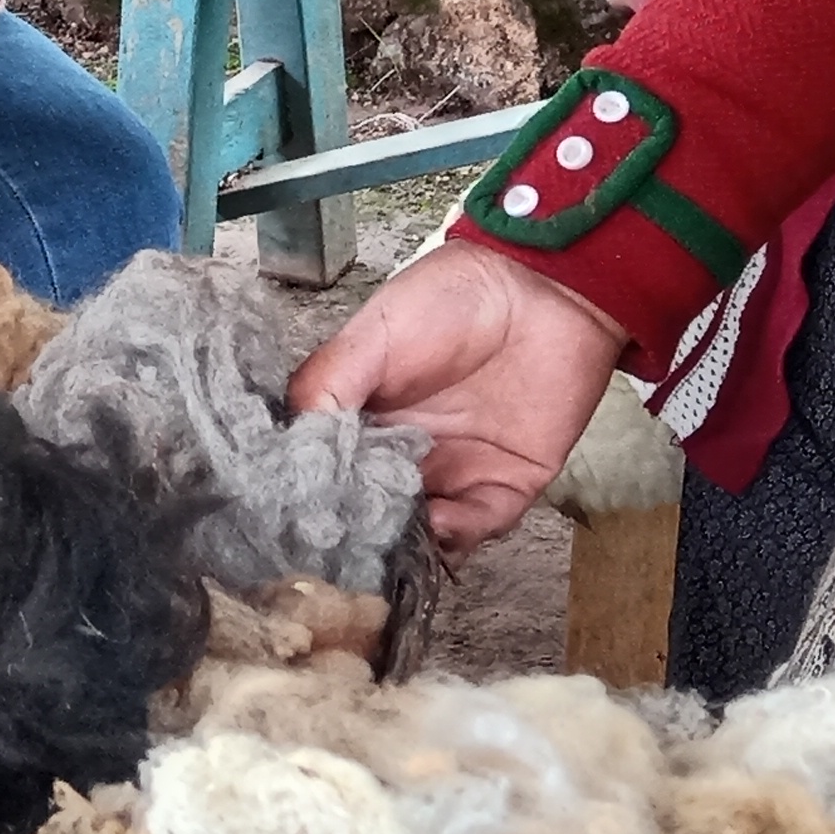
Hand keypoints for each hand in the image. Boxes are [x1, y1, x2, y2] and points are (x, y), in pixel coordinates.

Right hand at [284, 240, 621, 549]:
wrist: (541, 288)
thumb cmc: (451, 299)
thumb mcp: (372, 332)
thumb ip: (328, 384)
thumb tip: (293, 442)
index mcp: (363, 424)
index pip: (328, 475)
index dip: (313, 497)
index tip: (299, 511)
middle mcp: (403, 459)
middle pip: (369, 516)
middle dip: (355, 534)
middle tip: (339, 544)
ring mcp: (452, 477)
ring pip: (417, 536)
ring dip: (402, 545)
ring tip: (387, 542)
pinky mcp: (502, 489)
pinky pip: (475, 530)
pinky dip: (455, 538)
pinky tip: (439, 526)